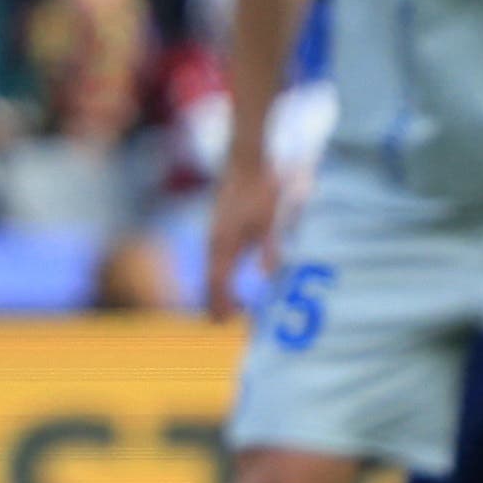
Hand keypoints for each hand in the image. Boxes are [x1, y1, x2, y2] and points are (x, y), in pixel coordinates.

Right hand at [206, 146, 285, 310]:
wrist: (247, 159)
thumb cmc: (262, 189)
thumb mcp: (272, 220)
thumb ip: (269, 249)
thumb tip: (268, 278)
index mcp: (225, 243)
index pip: (217, 282)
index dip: (220, 303)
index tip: (222, 323)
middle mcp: (215, 240)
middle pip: (211, 277)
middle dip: (215, 299)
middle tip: (219, 321)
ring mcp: (215, 231)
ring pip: (212, 266)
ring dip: (217, 285)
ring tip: (223, 302)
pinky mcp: (220, 223)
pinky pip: (216, 255)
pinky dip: (219, 270)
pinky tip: (226, 271)